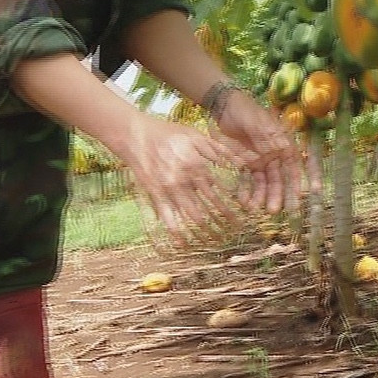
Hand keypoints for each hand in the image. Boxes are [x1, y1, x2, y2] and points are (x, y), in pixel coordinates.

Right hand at [117, 111, 246, 244]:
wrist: (136, 135)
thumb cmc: (169, 133)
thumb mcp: (197, 135)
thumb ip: (219, 149)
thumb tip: (242, 161)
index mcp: (197, 165)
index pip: (219, 191)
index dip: (230, 206)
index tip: (241, 218)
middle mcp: (185, 180)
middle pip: (207, 207)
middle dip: (221, 222)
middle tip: (232, 233)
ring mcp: (169, 189)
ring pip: (190, 215)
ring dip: (203, 229)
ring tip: (214, 240)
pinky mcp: (155, 194)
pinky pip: (166, 216)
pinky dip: (175, 231)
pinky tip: (182, 243)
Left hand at [212, 89, 304, 214]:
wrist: (223, 106)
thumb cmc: (245, 110)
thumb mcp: (256, 122)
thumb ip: (266, 138)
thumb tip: (279, 150)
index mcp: (282, 143)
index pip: (296, 164)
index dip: (303, 178)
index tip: (308, 193)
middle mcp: (274, 154)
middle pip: (280, 178)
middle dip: (278, 195)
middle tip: (274, 210)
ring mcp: (260, 160)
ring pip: (265, 183)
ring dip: (263, 196)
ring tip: (256, 209)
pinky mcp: (245, 163)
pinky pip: (248, 180)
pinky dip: (247, 191)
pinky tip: (244, 201)